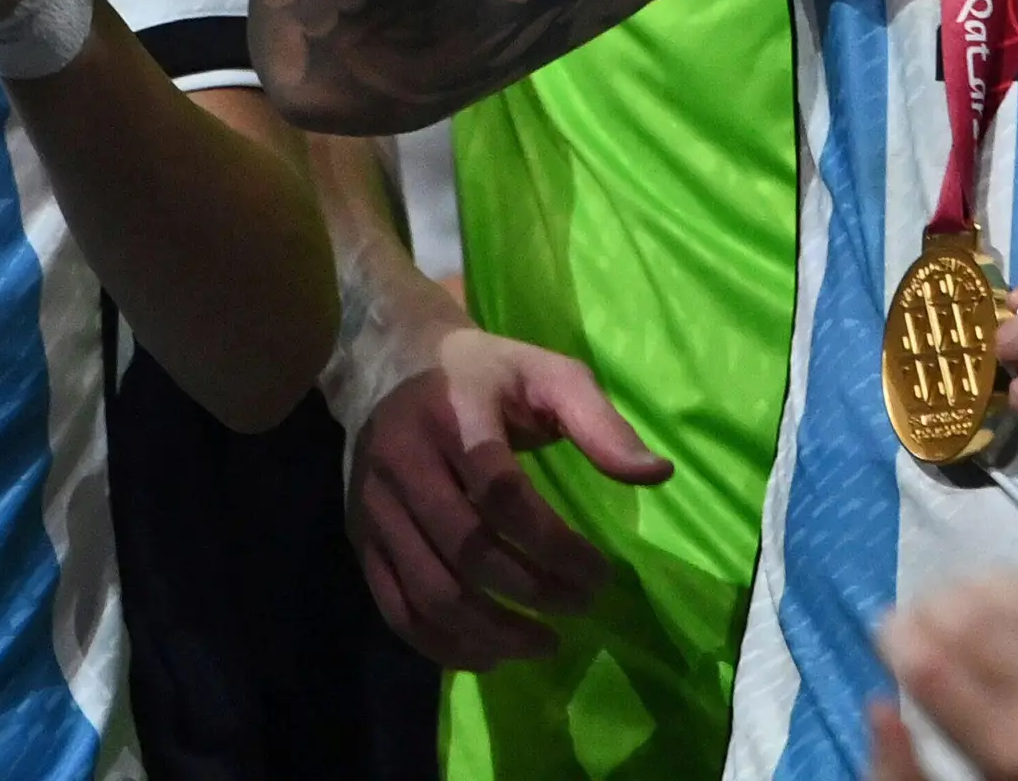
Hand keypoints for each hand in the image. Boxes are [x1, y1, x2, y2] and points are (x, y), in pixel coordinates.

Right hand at [347, 327, 670, 668]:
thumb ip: (600, 423)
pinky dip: (441, 643)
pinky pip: (396, 606)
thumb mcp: (547, 374)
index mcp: (456, 415)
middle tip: (581, 604)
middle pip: (468, 549)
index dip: (554, 542)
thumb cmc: (485, 372)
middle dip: (533, 590)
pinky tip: (488, 654)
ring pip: (430, 590)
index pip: (502, 493)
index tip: (600, 571)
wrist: (387, 363)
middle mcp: (405, 463)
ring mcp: (375, 506)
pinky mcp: (360, 538)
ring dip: (491, 631)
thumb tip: (658, 474)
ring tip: (544, 642)